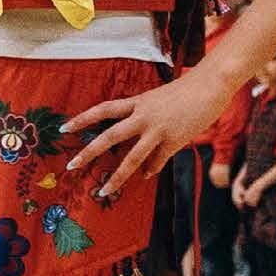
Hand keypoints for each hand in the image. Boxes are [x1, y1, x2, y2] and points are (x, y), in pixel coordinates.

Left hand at [66, 65, 229, 202]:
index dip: (83, 118)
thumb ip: (145, 118)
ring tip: (104, 191)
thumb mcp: (158, 99)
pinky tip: (146, 176)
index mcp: (137, 102)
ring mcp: (158, 130)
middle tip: (71, 166)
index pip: (103, 110)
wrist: (210, 85)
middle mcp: (143, 116)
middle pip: (109, 136)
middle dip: (88, 152)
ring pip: (132, 157)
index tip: (64, 128)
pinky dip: (150, 170)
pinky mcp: (174, 141)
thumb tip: (138, 137)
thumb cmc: (186, 90)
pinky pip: (157, 162)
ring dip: (117, 176)